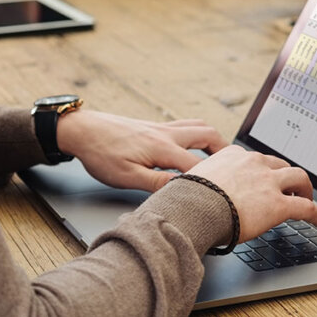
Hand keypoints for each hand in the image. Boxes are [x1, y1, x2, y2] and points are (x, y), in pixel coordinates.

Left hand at [56, 110, 227, 191]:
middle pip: (207, 135)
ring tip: (221, 156)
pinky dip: (198, 133)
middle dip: (225, 151)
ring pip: (198, 126)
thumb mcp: (126, 176)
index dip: (216, 178)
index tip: (229, 190)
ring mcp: (160, 127)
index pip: (199, 165)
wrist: (82, 130)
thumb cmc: (100, 154)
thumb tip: (182, 189)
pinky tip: (193, 145)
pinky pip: (185, 125)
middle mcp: (166, 133)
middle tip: (235, 167)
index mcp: (162, 147)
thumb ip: (156, 183)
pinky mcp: (153, 126)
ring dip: (214, 139)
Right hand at [186, 145, 316, 240]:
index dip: (263, 170)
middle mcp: (254, 163)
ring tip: (307, 199)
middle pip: (280, 164)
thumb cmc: (187, 198)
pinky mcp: (279, 204)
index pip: (255, 159)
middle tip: (290, 188)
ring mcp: (268, 182)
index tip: (263, 177)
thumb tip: (193, 192)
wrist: (194, 208)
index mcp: (233, 155)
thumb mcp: (194, 179)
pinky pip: (307, 208)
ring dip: (305, 189)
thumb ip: (203, 181)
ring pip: (299, 178)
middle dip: (287, 176)